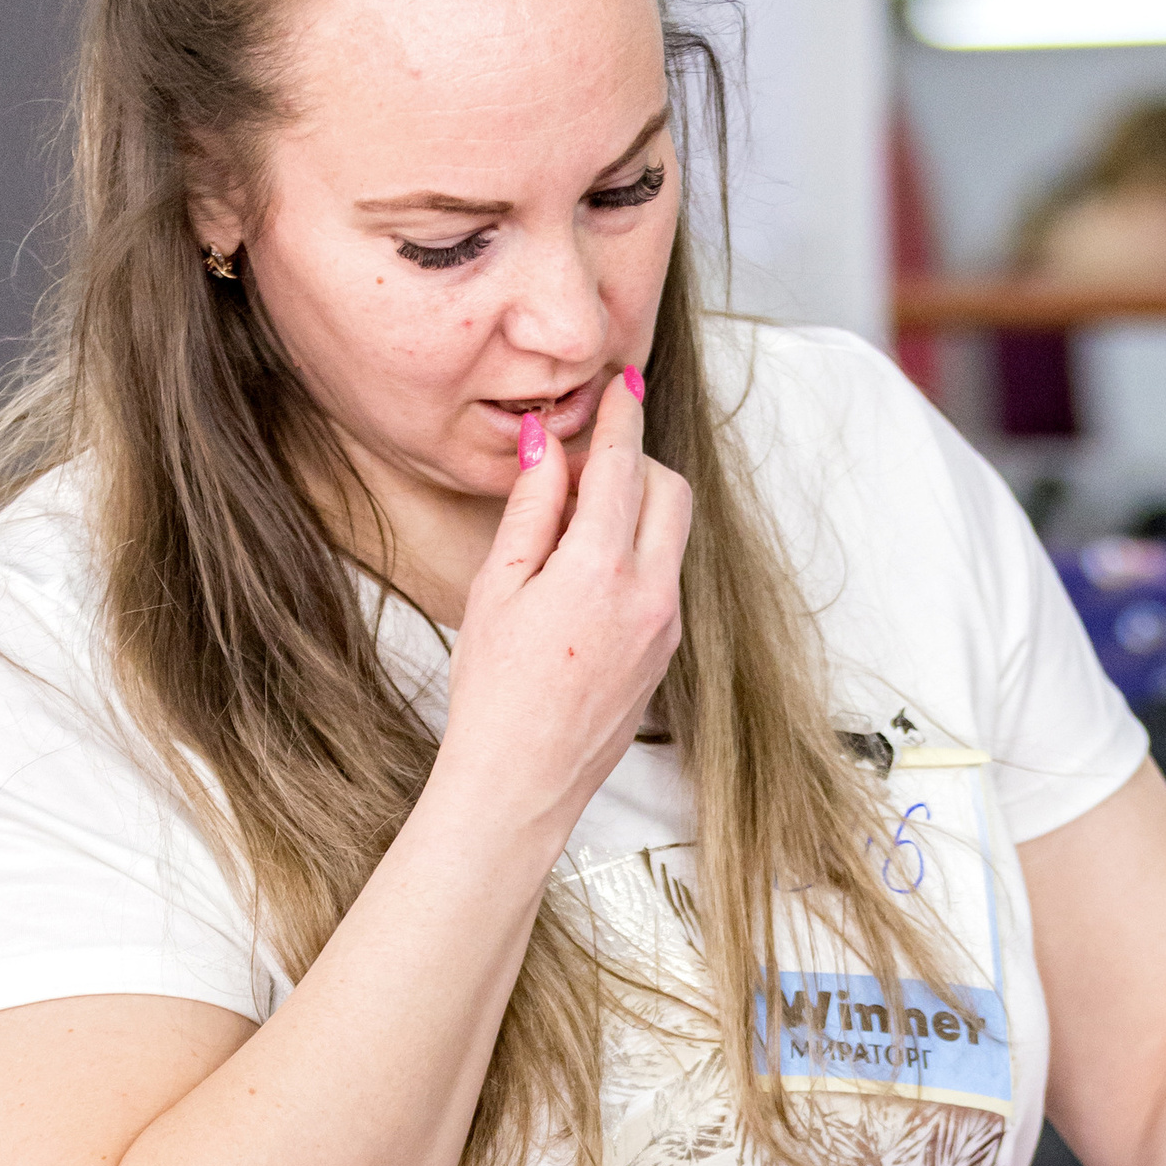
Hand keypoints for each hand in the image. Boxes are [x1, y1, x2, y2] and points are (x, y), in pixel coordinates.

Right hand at [438, 370, 692, 844]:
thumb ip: (531, 508)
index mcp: (600, 570)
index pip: (621, 465)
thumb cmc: (494, 692)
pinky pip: (663, 577)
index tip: (622, 382)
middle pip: (668, 490)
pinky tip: (583, 578)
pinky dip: (636, 554)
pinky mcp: (666, 651)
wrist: (521, 782)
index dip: (621, 416)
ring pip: (671, 534)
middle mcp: (650, 595)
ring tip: (571, 530)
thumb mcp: (498, 587)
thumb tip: (547, 446)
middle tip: (578, 469)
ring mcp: (666, 626)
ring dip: (635, 509)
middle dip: (634, 462)